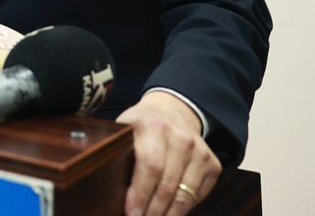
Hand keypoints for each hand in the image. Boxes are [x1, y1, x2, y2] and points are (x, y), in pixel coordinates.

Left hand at [117, 91, 220, 215]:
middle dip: (153, 211)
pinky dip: (183, 209)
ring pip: (185, 195)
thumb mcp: (123, 129)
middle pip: (168, 185)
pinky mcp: (212, 163)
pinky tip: (169, 213)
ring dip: (168, 215)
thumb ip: (115, 151)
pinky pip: (198, 195)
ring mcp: (200, 151)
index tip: (131, 213)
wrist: (171, 111)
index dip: (141, 194)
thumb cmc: (140, 126)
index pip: (150, 166)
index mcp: (153, 126)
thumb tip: (102, 184)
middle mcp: (180, 137)